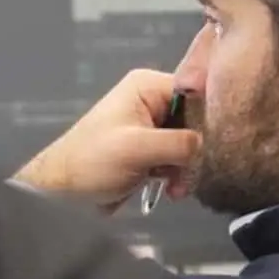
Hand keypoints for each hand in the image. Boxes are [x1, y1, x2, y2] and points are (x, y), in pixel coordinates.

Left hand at [14, 69, 200, 210]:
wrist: (63, 191)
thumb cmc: (92, 161)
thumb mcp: (137, 148)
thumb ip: (178, 143)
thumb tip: (206, 146)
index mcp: (147, 87)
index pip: (195, 91)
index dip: (208, 117)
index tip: (215, 144)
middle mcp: (152, 101)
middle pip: (195, 121)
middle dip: (195, 151)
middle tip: (188, 175)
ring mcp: (152, 126)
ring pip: (189, 144)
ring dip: (187, 168)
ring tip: (176, 189)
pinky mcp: (151, 150)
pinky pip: (178, 158)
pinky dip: (178, 175)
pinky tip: (172, 190)